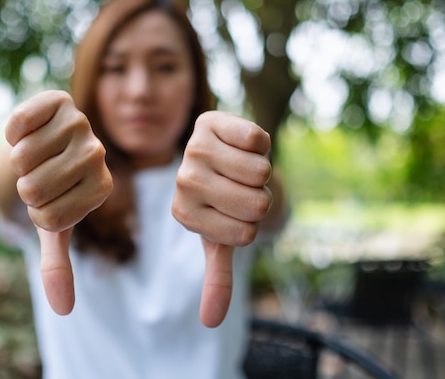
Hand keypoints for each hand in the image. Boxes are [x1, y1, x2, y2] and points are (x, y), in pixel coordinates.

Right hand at [5, 90, 112, 314]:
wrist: (42, 146)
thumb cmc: (50, 189)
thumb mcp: (52, 228)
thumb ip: (58, 266)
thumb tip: (62, 309)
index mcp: (101, 189)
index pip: (49, 217)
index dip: (35, 212)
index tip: (47, 199)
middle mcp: (98, 155)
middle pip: (34, 187)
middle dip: (24, 187)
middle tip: (39, 175)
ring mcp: (81, 125)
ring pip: (24, 156)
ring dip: (17, 160)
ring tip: (35, 154)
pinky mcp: (59, 101)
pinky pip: (19, 123)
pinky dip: (12, 133)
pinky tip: (27, 132)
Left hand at [172, 111, 271, 327]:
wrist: (222, 153)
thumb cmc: (225, 201)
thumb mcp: (222, 240)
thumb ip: (217, 279)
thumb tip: (210, 323)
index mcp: (183, 214)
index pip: (246, 234)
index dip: (253, 223)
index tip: (233, 211)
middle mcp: (182, 182)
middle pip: (256, 203)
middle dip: (261, 197)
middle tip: (241, 187)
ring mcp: (193, 150)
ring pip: (260, 173)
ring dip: (262, 171)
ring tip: (240, 167)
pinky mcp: (210, 121)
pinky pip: (258, 140)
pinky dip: (261, 144)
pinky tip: (241, 143)